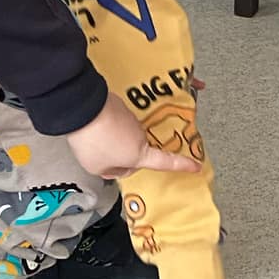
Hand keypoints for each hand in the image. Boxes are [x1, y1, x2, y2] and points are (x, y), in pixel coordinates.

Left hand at [65, 92, 196, 179]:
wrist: (82, 108)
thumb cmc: (92, 141)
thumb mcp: (96, 168)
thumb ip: (110, 172)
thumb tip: (115, 167)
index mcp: (138, 153)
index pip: (165, 162)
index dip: (183, 165)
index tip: (196, 166)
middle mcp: (140, 134)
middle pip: (136, 150)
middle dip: (121, 155)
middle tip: (101, 156)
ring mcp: (131, 118)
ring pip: (124, 136)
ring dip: (111, 140)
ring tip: (93, 140)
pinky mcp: (121, 106)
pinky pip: (116, 122)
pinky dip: (106, 127)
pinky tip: (92, 129)